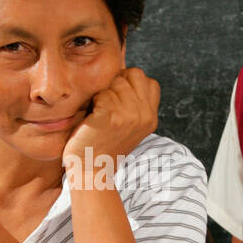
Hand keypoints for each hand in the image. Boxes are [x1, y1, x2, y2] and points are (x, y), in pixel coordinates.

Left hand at [62, 68, 158, 185]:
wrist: (91, 169)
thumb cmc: (103, 143)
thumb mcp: (129, 124)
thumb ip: (135, 103)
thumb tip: (125, 73)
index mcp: (151, 117)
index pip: (148, 80)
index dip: (130, 83)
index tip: (119, 99)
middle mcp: (145, 115)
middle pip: (133, 74)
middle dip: (117, 84)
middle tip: (107, 105)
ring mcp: (130, 116)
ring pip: (116, 82)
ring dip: (103, 94)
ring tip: (100, 114)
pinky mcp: (111, 117)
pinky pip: (101, 94)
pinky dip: (93, 103)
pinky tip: (93, 119)